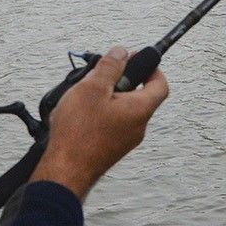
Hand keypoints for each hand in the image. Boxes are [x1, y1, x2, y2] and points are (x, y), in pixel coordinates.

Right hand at [29, 47, 169, 200]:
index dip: (151, 67)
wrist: (65, 172)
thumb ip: (110, 67)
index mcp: (140, 109)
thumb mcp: (92, 87)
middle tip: (99, 74)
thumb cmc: (78, 133)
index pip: (160, 83)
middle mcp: (137, 126)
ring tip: (82, 95)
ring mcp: (124, 140)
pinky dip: (97, 113)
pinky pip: (110, 123)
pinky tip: (76, 113)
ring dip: (105, 97)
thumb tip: (121, 53)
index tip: (135, 58)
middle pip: (138, 94)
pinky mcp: (109, 148)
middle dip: (119, 80)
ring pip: (121, 109)